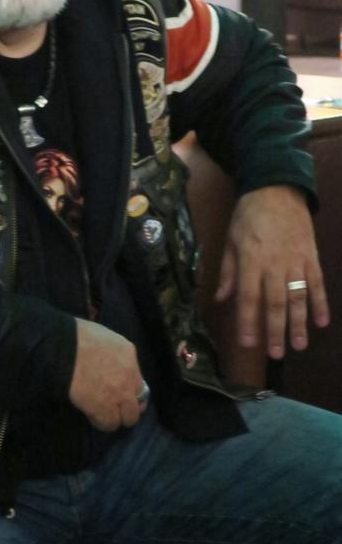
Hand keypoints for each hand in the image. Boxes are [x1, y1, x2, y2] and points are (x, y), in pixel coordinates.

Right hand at [68, 319, 147, 430]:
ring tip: (103, 414)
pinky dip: (102, 422)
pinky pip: (110, 423)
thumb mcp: (102, 336)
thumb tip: (105, 359)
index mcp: (128, 352)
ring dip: (118, 416)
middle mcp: (130, 375)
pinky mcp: (105, 408)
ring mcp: (120, 393)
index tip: (117, 388)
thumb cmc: (76, 335)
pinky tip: (92, 416)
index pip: (138, 377)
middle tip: (113, 404)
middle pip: (139, 400)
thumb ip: (110, 350)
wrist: (64, 349)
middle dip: (128, 405)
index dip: (128, 386)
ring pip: (129, 416)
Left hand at [215, 186, 328, 358]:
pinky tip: (322, 322)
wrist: (277, 189)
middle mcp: (273, 264)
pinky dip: (321, 303)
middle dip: (275, 330)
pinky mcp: (311, 256)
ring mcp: (295, 261)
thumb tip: (220, 299)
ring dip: (299, 323)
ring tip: (298, 346)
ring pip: (298, 297)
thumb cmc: (248, 215)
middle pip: (275, 302)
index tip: (248, 343)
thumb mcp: (230, 240)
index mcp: (250, 260)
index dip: (248, 322)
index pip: (248, 297)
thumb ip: (228, 271)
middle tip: (276, 354)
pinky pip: (317, 283)